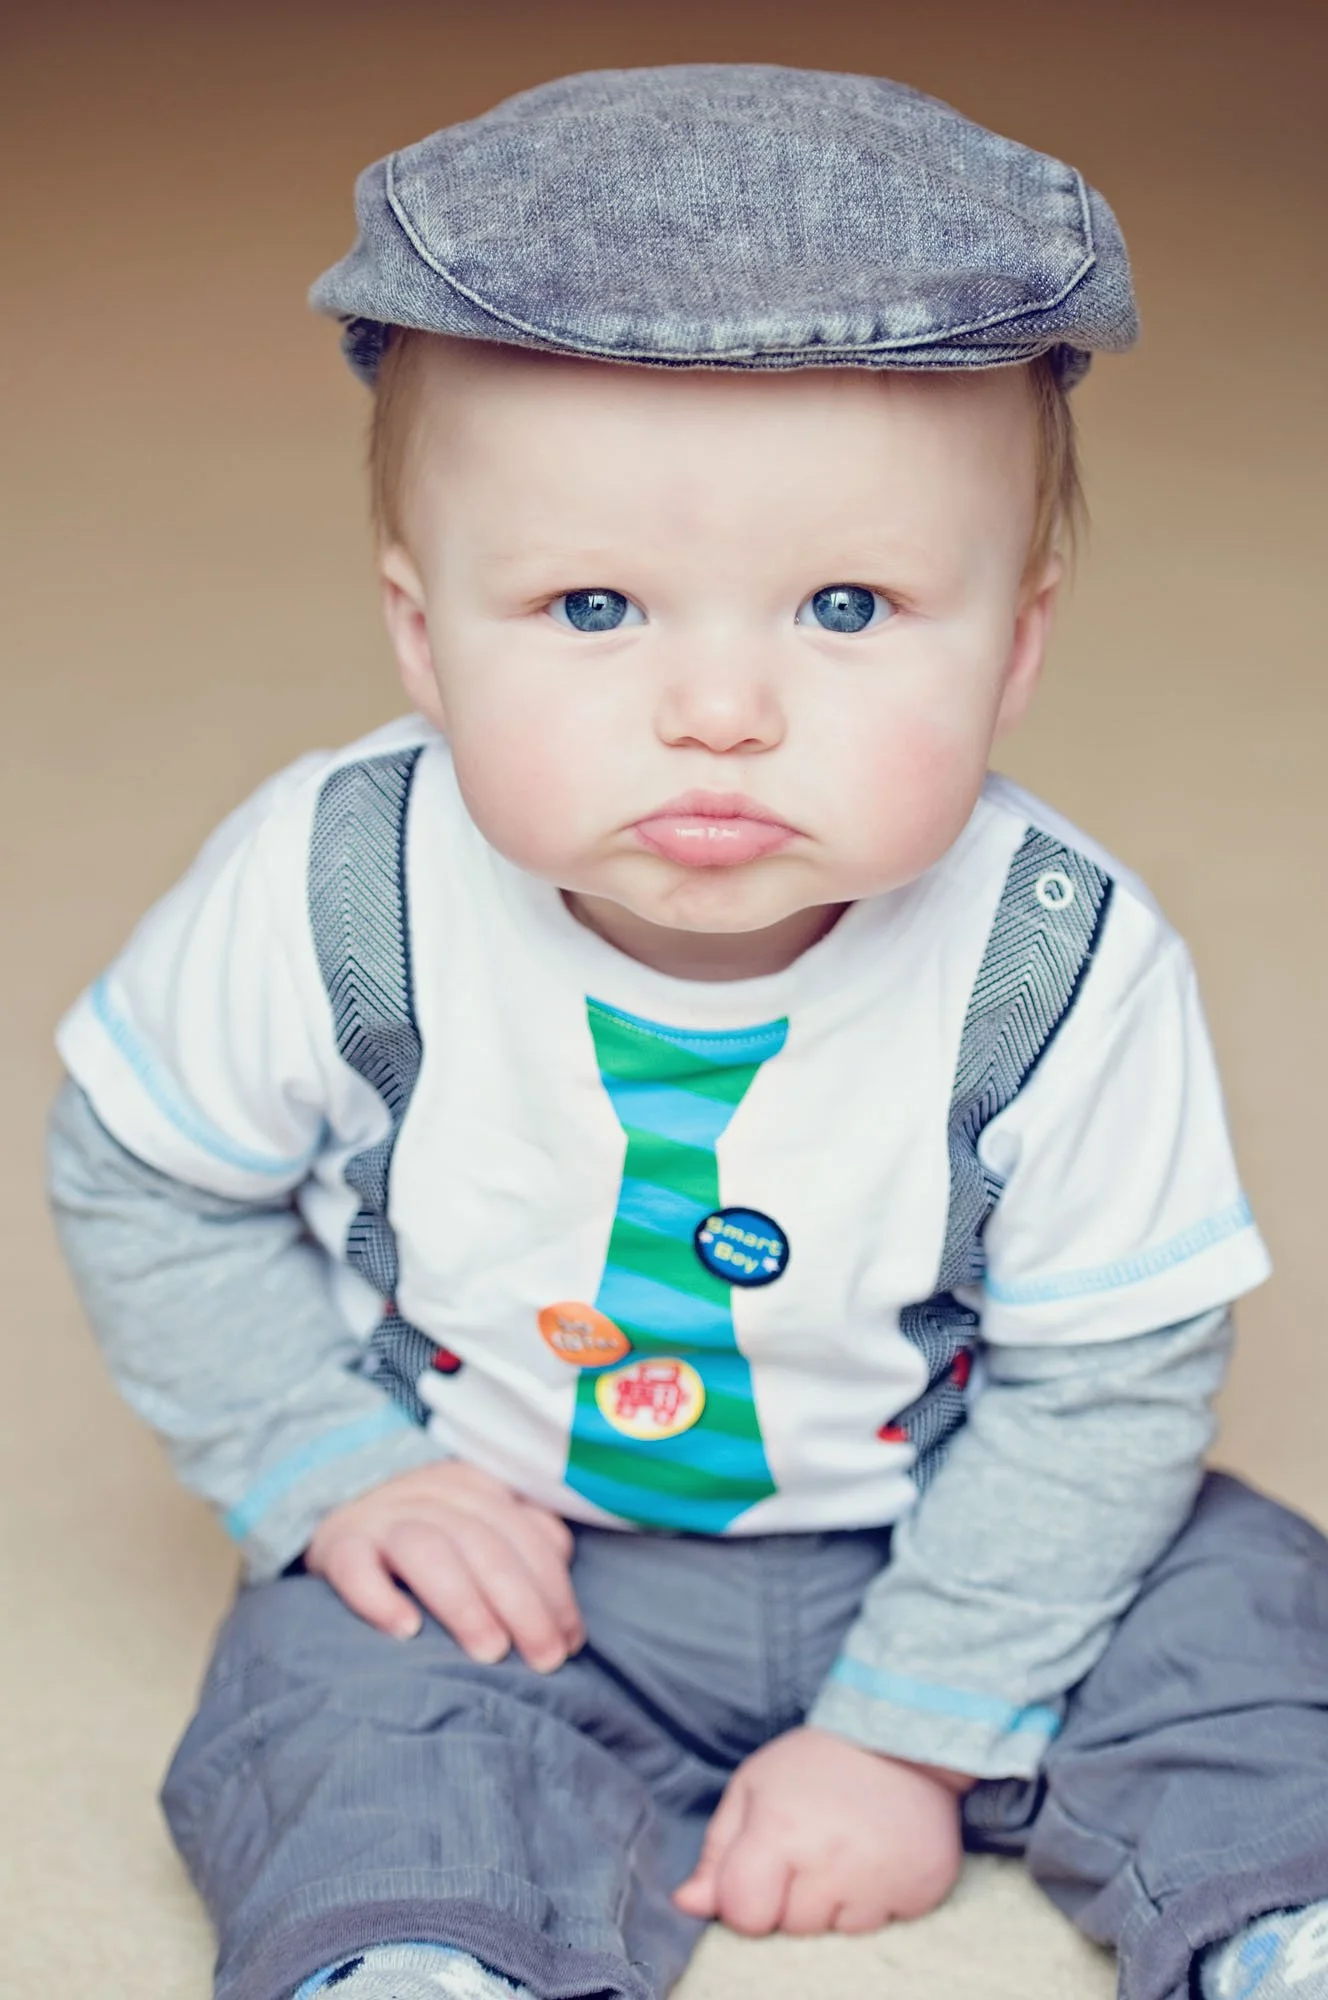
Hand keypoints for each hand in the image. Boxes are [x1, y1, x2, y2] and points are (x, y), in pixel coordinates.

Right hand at [305, 1459, 583, 1671]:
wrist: (339, 1517)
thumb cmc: (429, 1538)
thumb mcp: (477, 1523)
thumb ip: (523, 1541)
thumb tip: (563, 1582)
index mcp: (473, 1487)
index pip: (524, 1532)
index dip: (554, 1588)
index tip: (570, 1642)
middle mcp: (428, 1494)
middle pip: (484, 1543)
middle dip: (524, 1604)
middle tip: (544, 1660)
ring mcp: (380, 1518)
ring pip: (427, 1550)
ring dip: (465, 1603)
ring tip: (491, 1653)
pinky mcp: (336, 1546)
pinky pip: (354, 1566)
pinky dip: (380, 1598)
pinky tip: (405, 1632)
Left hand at [673, 1725, 966, 1935]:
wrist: (903, 1738)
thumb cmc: (816, 1763)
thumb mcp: (753, 1788)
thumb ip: (716, 1851)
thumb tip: (687, 1904)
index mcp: (779, 1829)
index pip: (743, 1912)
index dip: (746, 1898)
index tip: (762, 1870)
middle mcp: (829, 1858)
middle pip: (789, 1926)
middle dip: (792, 1898)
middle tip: (811, 1848)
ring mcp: (878, 1878)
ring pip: (835, 1932)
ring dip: (834, 1903)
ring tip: (845, 1851)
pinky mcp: (919, 1890)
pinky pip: (881, 1926)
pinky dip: (874, 1901)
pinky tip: (876, 1859)